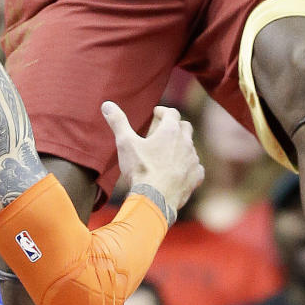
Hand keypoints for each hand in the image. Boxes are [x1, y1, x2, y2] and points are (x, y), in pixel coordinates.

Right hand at [101, 100, 203, 219]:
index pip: (172, 112)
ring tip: (169, 152)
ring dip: (182, 146)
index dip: (163, 111)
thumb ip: (118, 122)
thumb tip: (107, 104)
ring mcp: (193, 160)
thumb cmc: (140, 170)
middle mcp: (185, 142)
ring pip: (191, 147)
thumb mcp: (125, 143)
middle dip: (175, 126)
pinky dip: (189, 165)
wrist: (155, 200)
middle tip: (163, 131)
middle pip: (185, 127)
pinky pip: (197, 166)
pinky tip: (181, 169)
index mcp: (170, 130)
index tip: (156, 114)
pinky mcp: (196, 177)